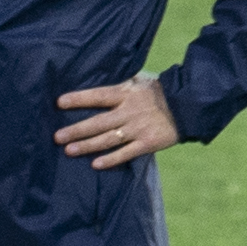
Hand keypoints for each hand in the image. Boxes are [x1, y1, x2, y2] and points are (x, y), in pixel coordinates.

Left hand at [52, 77, 180, 167]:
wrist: (189, 105)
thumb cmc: (160, 92)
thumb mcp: (140, 81)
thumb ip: (120, 87)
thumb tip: (98, 85)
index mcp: (126, 93)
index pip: (98, 96)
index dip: (79, 99)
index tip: (60, 103)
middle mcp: (129, 111)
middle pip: (98, 122)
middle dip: (76, 130)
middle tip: (57, 137)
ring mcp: (138, 128)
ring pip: (108, 139)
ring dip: (87, 146)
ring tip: (69, 150)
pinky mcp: (147, 143)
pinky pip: (126, 153)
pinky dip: (111, 159)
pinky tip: (95, 164)